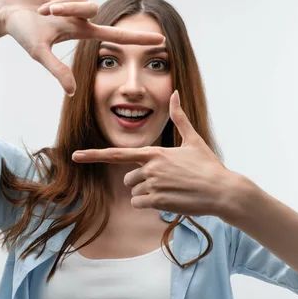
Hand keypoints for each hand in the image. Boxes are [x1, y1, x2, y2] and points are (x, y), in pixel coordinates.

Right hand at [0, 0, 164, 94]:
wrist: (6, 9)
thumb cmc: (23, 33)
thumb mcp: (41, 53)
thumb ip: (58, 71)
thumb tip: (73, 92)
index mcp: (82, 31)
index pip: (117, 35)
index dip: (138, 38)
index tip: (161, 41)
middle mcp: (84, 14)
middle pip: (94, 11)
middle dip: (69, 12)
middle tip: (47, 15)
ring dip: (63, 3)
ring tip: (44, 7)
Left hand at [72, 91, 248, 218]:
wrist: (222, 190)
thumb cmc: (208, 165)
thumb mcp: (193, 140)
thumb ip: (179, 118)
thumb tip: (176, 93)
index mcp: (154, 152)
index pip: (117, 154)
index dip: (94, 155)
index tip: (75, 156)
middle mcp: (150, 168)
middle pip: (128, 179)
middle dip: (141, 182)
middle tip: (166, 182)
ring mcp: (154, 185)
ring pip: (135, 193)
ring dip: (148, 194)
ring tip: (171, 190)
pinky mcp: (159, 201)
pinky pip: (140, 204)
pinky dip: (150, 205)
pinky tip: (169, 200)